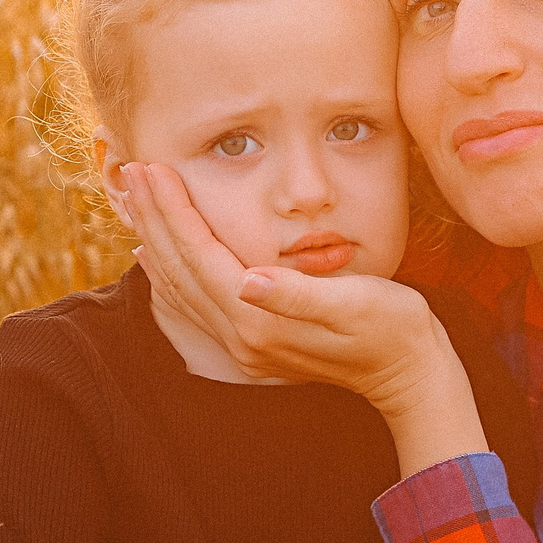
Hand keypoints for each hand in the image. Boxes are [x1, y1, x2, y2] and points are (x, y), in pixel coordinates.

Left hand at [124, 162, 487, 473]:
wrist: (411, 373)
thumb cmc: (393, 327)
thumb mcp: (355, 303)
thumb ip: (298, 296)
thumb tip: (251, 282)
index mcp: (261, 322)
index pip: (201, 256)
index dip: (174, 211)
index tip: (152, 169)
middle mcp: (243, 339)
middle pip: (180, 270)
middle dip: (153, 218)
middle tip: (131, 172)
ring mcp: (244, 346)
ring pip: (180, 287)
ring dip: (155, 241)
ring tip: (134, 202)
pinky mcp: (253, 345)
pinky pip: (194, 304)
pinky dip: (170, 274)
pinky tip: (156, 256)